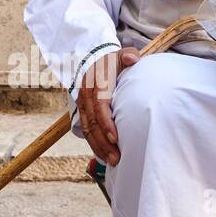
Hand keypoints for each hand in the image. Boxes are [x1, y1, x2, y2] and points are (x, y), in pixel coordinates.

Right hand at [77, 47, 140, 164]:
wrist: (92, 59)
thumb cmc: (112, 61)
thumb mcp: (120, 55)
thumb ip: (128, 56)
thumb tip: (133, 59)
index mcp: (97, 84)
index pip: (100, 106)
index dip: (106, 123)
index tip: (115, 138)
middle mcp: (86, 96)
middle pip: (93, 123)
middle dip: (104, 143)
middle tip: (117, 158)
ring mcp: (82, 104)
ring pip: (87, 130)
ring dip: (98, 147)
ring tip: (112, 161)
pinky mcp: (82, 111)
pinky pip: (86, 130)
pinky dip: (94, 144)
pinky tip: (103, 156)